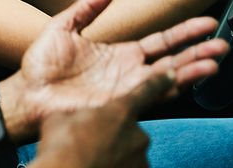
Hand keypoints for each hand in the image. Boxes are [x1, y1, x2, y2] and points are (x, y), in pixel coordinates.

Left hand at [2, 0, 226, 138]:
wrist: (28, 93)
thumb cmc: (40, 65)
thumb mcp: (64, 25)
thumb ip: (89, 6)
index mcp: (120, 52)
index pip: (160, 40)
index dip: (184, 32)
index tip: (207, 23)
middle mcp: (130, 71)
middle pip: (173, 60)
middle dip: (199, 52)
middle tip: (222, 44)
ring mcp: (128, 89)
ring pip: (169, 78)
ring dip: (193, 70)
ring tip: (215, 61)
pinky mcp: (121, 104)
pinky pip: (151, 95)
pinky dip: (171, 86)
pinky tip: (186, 78)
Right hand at [31, 75, 170, 167]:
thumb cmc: (61, 148)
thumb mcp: (59, 119)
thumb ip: (77, 114)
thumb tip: (75, 118)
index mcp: (119, 112)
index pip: (145, 91)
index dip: (159, 81)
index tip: (172, 73)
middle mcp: (137, 134)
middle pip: (131, 129)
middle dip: (115, 134)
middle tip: (90, 143)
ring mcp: (141, 160)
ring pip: (130, 152)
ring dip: (116, 153)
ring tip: (92, 159)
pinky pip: (130, 167)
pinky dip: (117, 167)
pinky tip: (98, 167)